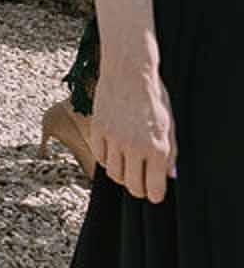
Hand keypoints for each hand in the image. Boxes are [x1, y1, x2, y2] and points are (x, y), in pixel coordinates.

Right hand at [90, 49, 175, 203]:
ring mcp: (114, 138)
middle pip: (132, 185)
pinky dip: (107, 160)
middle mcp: (135, 146)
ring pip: (114, 174)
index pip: (154, 188)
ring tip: (127, 169)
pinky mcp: (98, 129)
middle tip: (140, 185)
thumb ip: (170, 153)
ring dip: (121, 176)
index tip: (154, 194)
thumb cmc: (153, 98)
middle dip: (138, 189)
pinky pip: (100, 157)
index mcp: (157, 147)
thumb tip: (169, 176)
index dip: (154, 195)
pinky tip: (114, 154)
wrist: (128, 72)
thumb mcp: (169, 126)